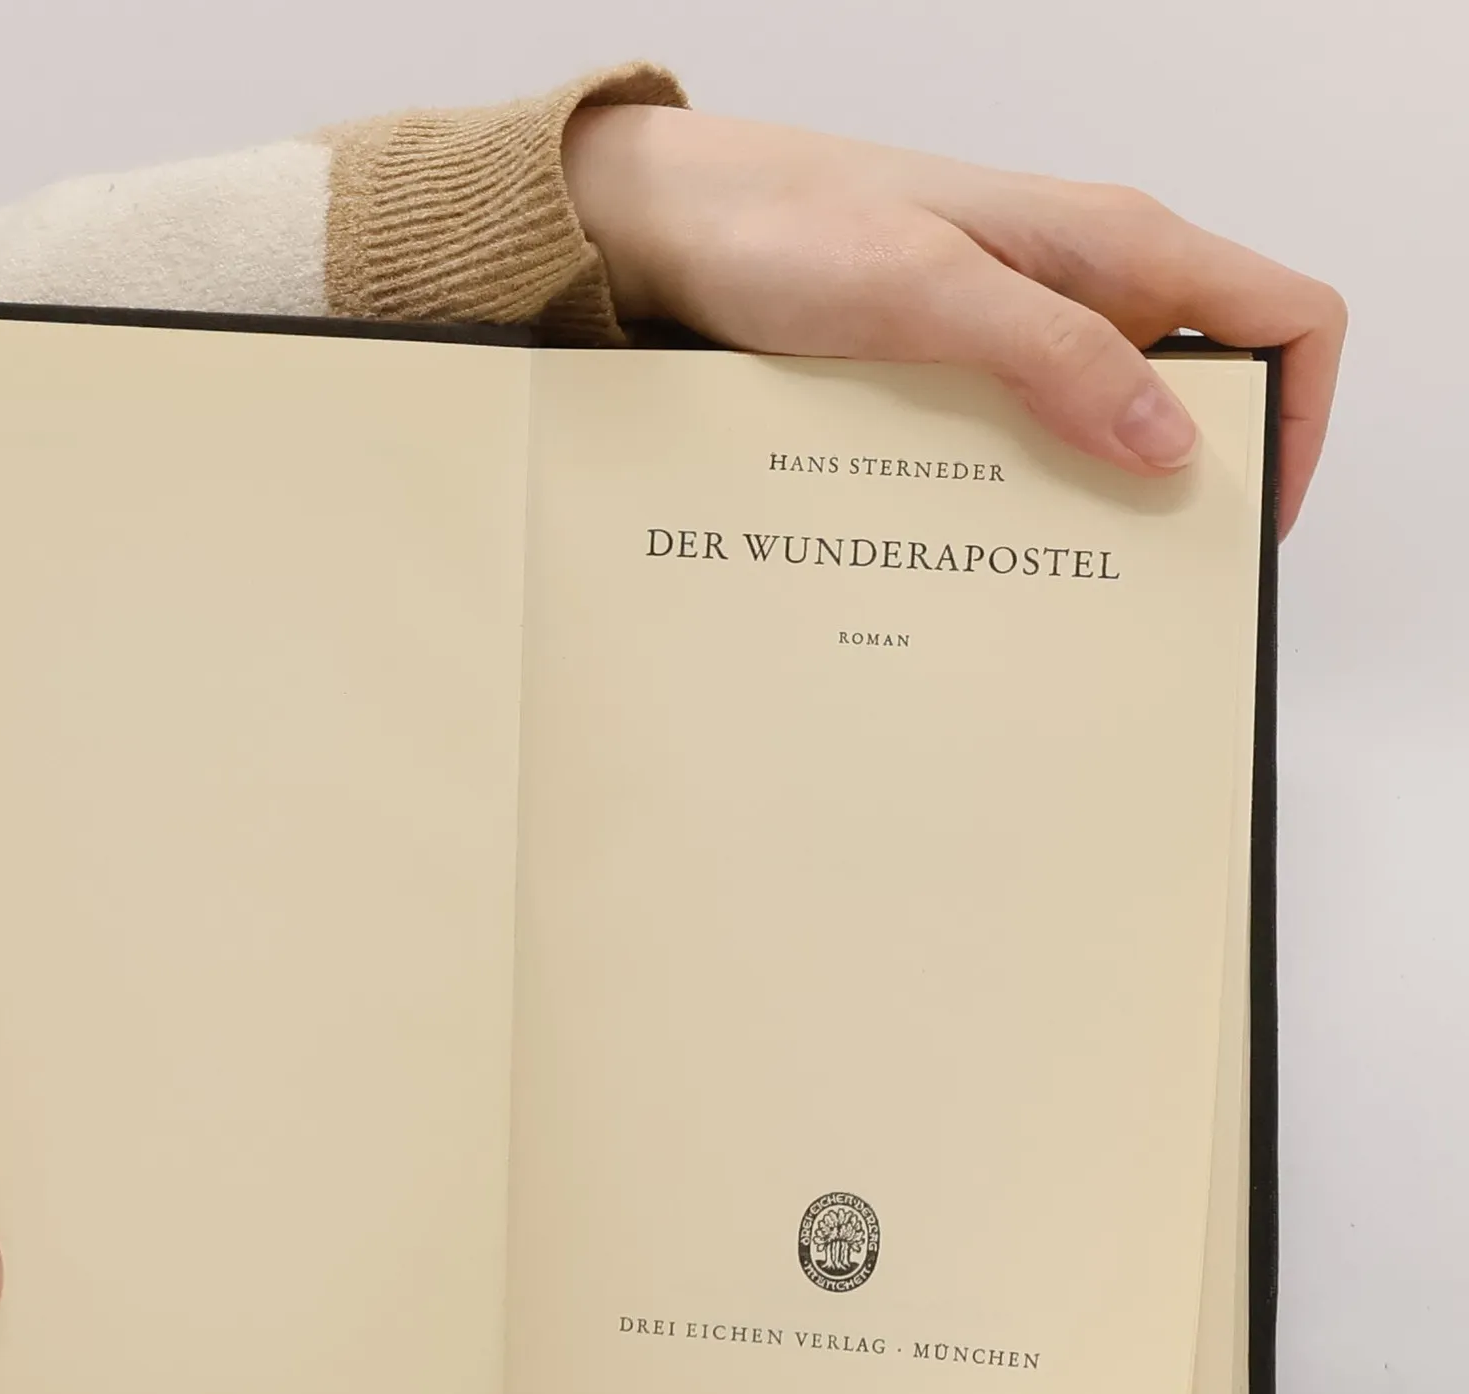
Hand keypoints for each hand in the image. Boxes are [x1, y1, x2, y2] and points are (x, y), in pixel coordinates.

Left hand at [564, 106, 1344, 535]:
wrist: (681, 227)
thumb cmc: (789, 228)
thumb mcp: (926, 290)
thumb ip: (1052, 351)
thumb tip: (1168, 438)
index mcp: (1112, 246)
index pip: (1285, 316)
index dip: (1300, 417)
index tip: (1252, 513)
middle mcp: (1084, 285)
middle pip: (1201, 391)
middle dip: (1188, 484)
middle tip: (1138, 574)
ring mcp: (1020, 328)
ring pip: (1107, 425)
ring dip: (1095, 498)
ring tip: (1051, 577)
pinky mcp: (960, 365)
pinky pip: (1025, 434)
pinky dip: (1022, 488)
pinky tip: (979, 536)